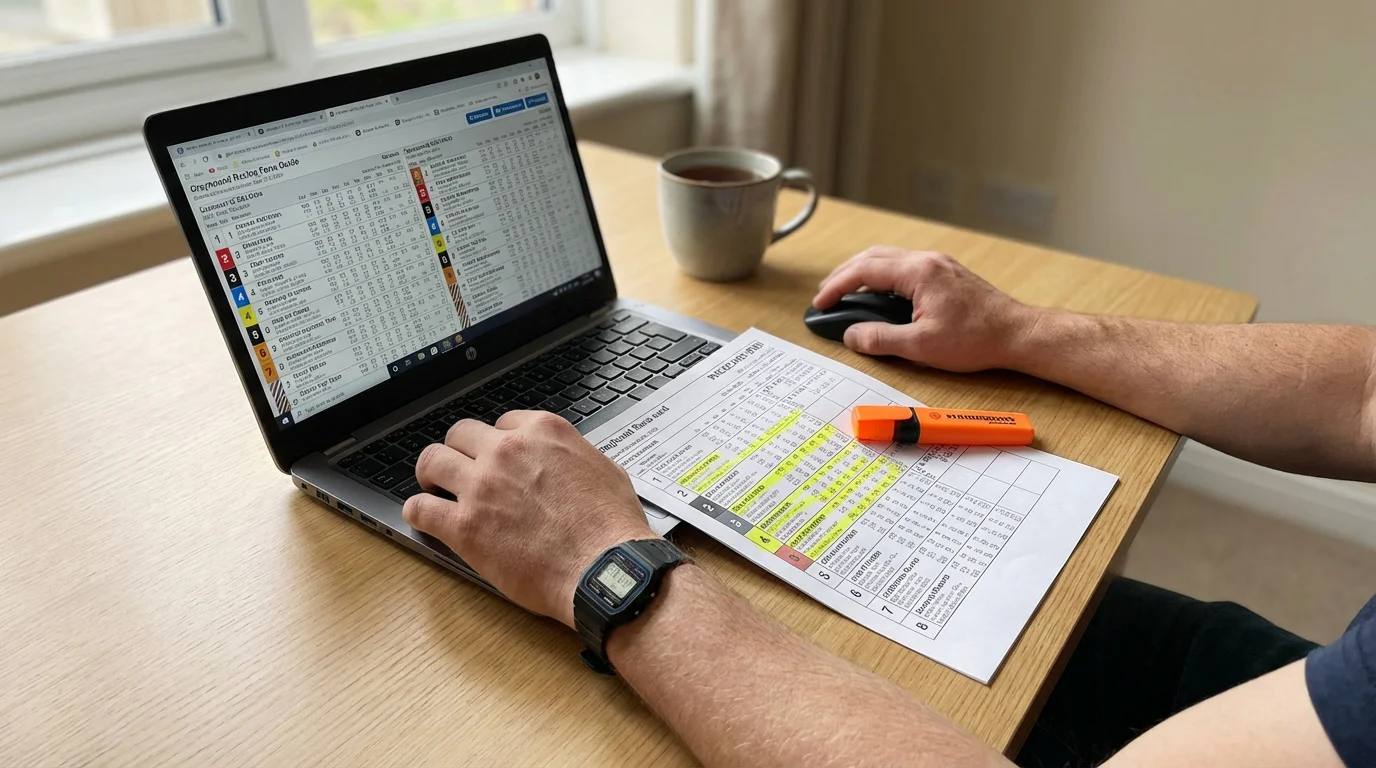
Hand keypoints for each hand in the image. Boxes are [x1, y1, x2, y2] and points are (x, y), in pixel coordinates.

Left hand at [403, 410, 655, 627]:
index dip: (497, 442)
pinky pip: (421, 508)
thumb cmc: (611, 526)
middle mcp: (507, 452)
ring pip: (432, 461)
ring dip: (430, 474)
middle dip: (459, 450)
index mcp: (542, 433)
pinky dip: (418, 511)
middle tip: (461, 470)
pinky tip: (424, 517)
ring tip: (434, 488)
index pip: (503, 422)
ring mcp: (481, 487)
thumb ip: (573, 456)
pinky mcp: (464, 526)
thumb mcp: (604, 469)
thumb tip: (563, 461)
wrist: (604, 568)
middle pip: (460, 433)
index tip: (497, 457)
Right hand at [812, 246, 1039, 371]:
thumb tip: (852, 335)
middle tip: (826, 296)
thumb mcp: (921, 346)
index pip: (865, 270)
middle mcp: (927, 260)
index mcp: (919, 272)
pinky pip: (904, 266)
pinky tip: (878, 294)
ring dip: (863, 273)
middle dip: (844, 275)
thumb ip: (881, 339)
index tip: (820, 303)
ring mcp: (938, 264)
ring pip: (889, 259)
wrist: (1016, 334)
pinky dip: (882, 276)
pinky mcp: (946, 274)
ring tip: (846, 294)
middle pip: (873, 257)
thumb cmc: (976, 339)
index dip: (837, 286)